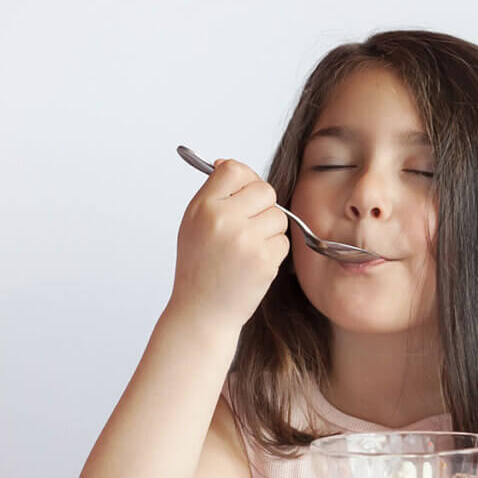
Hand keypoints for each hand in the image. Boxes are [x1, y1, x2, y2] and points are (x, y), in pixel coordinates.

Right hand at [169, 158, 289, 329]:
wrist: (202, 312)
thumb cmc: (200, 268)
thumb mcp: (194, 224)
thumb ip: (214, 194)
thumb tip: (231, 165)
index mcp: (203, 207)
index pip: (234, 169)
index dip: (245, 179)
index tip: (243, 192)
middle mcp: (224, 220)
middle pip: (265, 190)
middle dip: (263, 205)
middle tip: (250, 224)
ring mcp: (245, 240)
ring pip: (278, 216)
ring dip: (269, 230)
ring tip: (247, 248)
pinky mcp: (264, 260)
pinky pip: (283, 241)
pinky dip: (273, 251)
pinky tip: (253, 263)